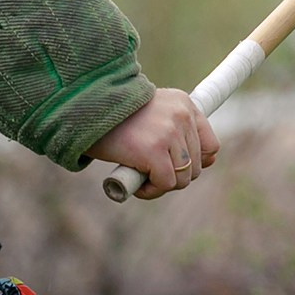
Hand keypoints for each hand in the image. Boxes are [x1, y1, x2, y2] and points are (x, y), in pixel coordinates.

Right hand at [90, 90, 219, 198]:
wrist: (84, 109)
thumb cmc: (112, 118)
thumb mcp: (151, 116)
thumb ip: (176, 133)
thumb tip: (203, 165)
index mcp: (184, 104)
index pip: (210, 145)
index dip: (196, 162)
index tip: (176, 167)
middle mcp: (181, 116)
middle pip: (196, 166)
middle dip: (173, 175)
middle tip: (148, 171)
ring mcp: (169, 133)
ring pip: (183, 178)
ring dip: (162, 185)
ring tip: (140, 176)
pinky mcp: (154, 151)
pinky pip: (165, 184)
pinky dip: (150, 191)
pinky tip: (136, 184)